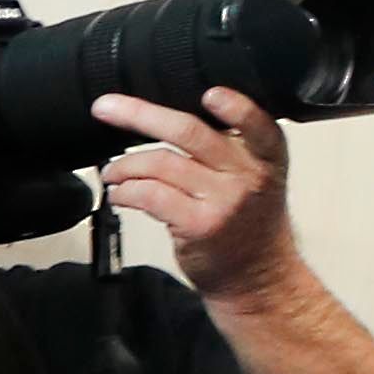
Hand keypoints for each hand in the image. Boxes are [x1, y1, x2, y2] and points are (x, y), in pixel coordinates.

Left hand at [94, 87, 294, 302]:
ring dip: (124, 165)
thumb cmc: (249, 224)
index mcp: (266, 157)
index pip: (257, 125)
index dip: (236, 108)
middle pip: (190, 132)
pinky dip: (126, 191)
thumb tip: (163, 116)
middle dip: (140, 115)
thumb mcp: (258, 179)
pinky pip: (150, 195)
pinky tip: (120, 193)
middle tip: (107, 108)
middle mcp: (249, 176)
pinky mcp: (199, 225)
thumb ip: (231, 148)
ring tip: (112, 171)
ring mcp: (225, 202)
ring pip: (160, 163)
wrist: (257, 278)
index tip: (211, 94)